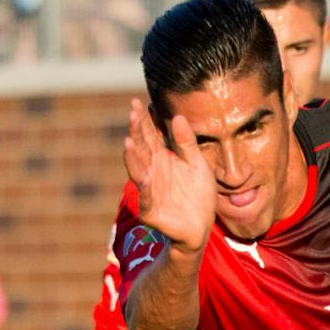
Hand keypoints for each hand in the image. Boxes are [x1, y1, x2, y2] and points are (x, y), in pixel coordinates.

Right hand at [123, 98, 214, 252]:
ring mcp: (148, 189)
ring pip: (138, 170)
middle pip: (141, 148)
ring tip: (129, 141)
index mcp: (161, 158)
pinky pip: (146, 196)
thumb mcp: (197, 164)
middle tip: (133, 113)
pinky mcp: (150, 209)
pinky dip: (144, 187)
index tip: (138, 102)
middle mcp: (151, 171)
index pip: (149, 135)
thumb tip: (177, 116)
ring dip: (133, 157)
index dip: (143, 120)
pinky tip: (144, 176)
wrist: (201, 226)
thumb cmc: (197, 194)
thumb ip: (187, 143)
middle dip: (136, 132)